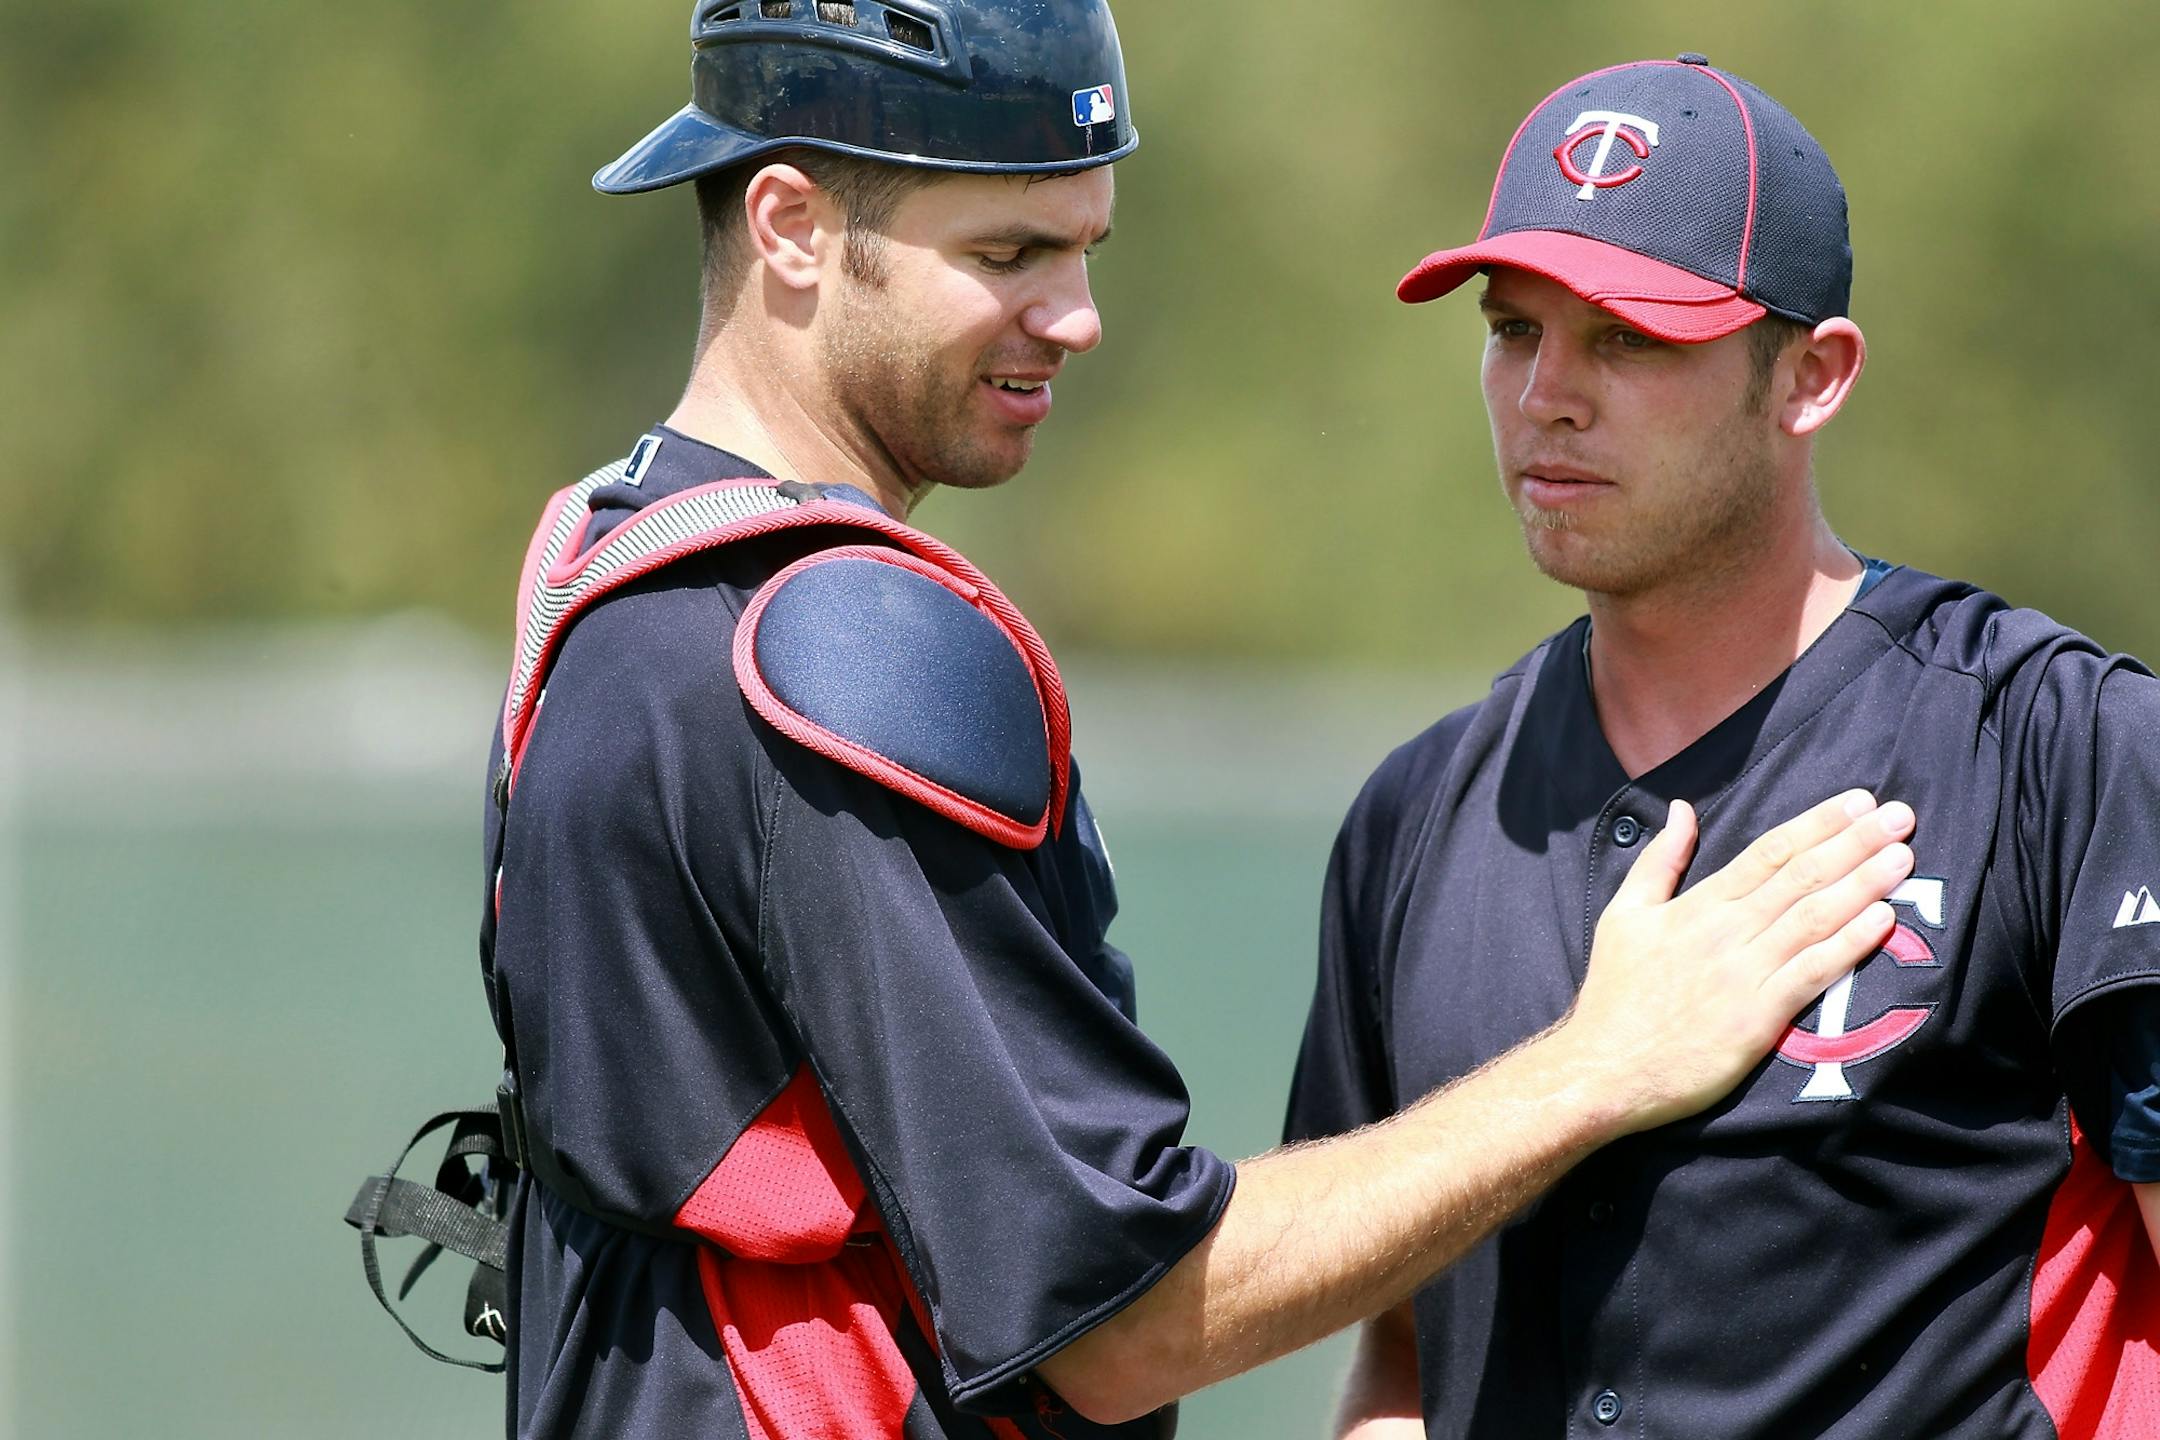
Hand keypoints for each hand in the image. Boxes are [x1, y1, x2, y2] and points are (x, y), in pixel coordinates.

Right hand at [1557, 789, 1913, 1131]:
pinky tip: (1884, 921)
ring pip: (1814, 917)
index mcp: (1697, 905)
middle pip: (1801, 876)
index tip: (1857, 801)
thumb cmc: (1614, 994)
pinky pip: (1813, 972)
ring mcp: (1744, 973)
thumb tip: (1682, 809)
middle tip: (1900, 815)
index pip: (1769, 852)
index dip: (1817, 823)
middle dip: (1855, 842)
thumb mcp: (1623, 914)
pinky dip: (1849, 944)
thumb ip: (1659, 860)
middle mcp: (1726, 931)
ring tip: (1903, 857)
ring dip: (1863, 884)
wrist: (1604, 1068)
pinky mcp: (1758, 1017)